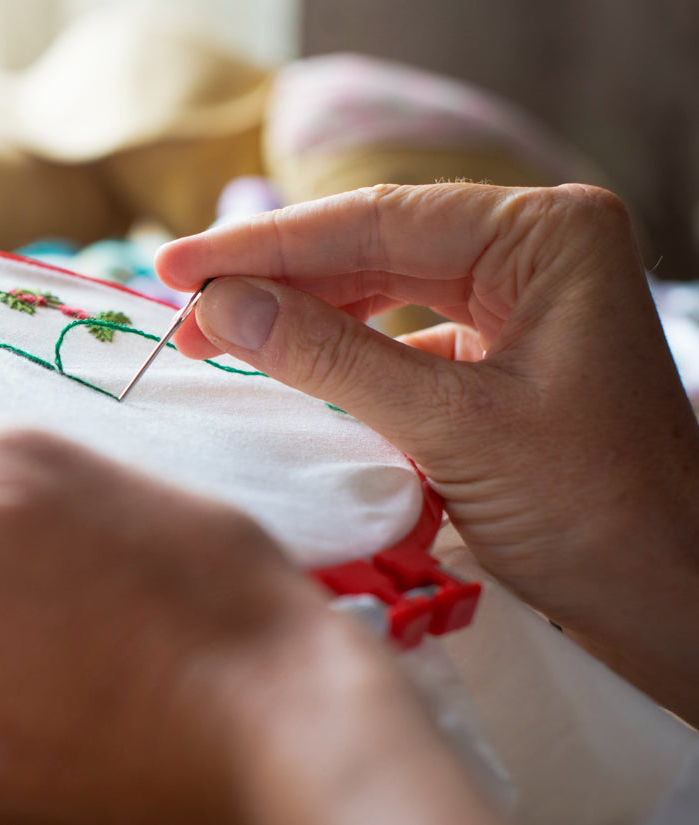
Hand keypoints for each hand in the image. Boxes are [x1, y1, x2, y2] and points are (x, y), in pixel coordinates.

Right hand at [156, 183, 698, 721]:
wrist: (671, 603)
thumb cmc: (592, 512)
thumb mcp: (449, 426)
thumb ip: (330, 358)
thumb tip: (219, 306)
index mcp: (546, 235)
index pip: (376, 221)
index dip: (265, 245)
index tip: (174, 264)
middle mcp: (534, 250)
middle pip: (373, 246)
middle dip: (275, 279)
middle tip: (179, 306)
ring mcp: (518, 302)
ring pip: (379, 289)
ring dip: (297, 314)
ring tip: (210, 335)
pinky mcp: (500, 356)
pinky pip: (397, 337)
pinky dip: (336, 351)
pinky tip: (279, 361)